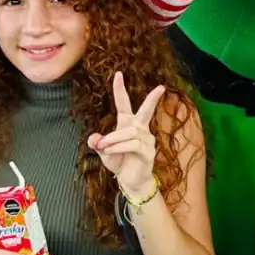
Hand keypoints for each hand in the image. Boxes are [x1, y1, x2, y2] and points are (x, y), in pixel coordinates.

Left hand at [87, 71, 165, 197]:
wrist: (130, 180)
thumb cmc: (119, 162)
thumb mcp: (103, 152)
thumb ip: (98, 144)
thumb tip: (93, 138)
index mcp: (128, 124)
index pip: (124, 104)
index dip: (120, 89)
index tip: (118, 74)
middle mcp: (139, 129)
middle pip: (146, 111)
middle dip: (152, 99)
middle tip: (161, 87)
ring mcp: (146, 140)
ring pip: (130, 132)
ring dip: (114, 139)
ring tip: (104, 146)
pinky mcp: (148, 152)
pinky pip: (133, 144)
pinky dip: (119, 146)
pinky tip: (110, 151)